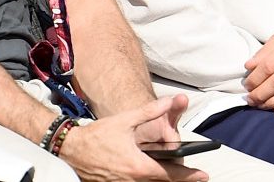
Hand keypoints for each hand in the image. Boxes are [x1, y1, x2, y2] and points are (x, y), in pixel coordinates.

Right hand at [58, 96, 207, 180]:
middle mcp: (131, 180)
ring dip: (164, 179)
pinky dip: (149, 179)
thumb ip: (150, 111)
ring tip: (180, 174)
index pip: (169, 175)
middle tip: (197, 176)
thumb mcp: (125, 120)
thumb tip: (169, 101)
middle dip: (180, 179)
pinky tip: (155, 172)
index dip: (188, 176)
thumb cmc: (97, 135)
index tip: (203, 176)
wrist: (70, 149)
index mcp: (138, 166)